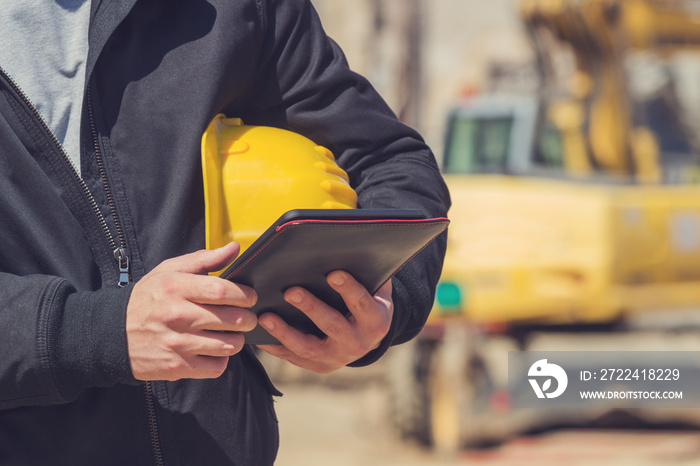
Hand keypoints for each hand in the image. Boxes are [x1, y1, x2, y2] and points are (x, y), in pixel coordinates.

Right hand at [125, 242, 257, 380]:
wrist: (111, 334)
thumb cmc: (147, 299)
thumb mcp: (169, 271)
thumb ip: (204, 259)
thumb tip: (234, 248)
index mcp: (175, 287)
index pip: (221, 290)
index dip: (244, 294)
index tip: (250, 297)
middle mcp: (177, 315)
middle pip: (231, 319)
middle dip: (248, 318)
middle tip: (247, 317)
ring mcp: (177, 343)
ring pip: (229, 344)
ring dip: (237, 339)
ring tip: (231, 333)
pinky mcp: (176, 366)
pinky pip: (216, 366)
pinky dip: (222, 359)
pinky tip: (215, 349)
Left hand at [256, 271, 392, 373]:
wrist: (371, 336)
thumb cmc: (369, 300)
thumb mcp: (376, 288)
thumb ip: (367, 273)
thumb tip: (349, 246)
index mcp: (375, 322)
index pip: (362, 304)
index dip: (349, 289)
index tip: (333, 273)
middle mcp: (358, 344)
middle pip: (332, 325)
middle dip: (311, 308)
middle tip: (290, 291)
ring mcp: (338, 358)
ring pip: (308, 347)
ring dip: (285, 332)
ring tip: (265, 316)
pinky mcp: (320, 366)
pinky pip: (294, 357)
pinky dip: (276, 347)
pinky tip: (259, 334)